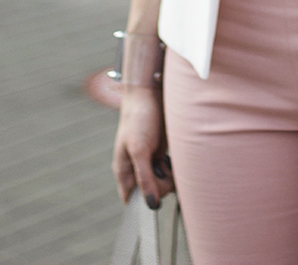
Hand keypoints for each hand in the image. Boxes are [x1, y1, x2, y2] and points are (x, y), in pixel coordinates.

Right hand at [112, 85, 174, 207]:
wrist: (150, 94)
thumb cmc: (138, 118)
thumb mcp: (139, 150)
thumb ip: (144, 177)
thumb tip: (150, 204)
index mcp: (124, 171)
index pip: (133, 200)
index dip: (145, 201)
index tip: (157, 192)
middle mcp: (136, 170)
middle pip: (151, 194)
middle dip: (161, 184)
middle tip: (162, 167)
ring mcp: (149, 163)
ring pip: (162, 184)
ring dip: (169, 177)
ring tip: (166, 161)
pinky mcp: (160, 155)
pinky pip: (169, 173)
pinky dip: (174, 169)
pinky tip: (171, 159)